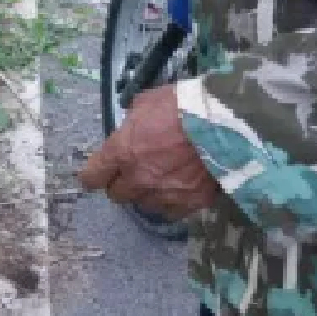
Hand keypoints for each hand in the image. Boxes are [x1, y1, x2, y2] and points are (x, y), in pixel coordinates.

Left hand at [77, 82, 221, 220]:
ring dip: (147, 193)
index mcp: (121, 152)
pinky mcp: (190, 203)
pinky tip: (179, 188)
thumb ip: (132, 123)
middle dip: (121, 184)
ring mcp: (164, 194)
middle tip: (132, 172)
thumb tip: (130, 132)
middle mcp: (138, 178)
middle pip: (117, 195)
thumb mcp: (145, 104)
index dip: (93, 176)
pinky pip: (172, 211)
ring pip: (144, 205)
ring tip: (160, 178)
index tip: (97, 174)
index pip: (92, 177)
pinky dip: (172, 202)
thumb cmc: (181, 105)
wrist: (224, 122)